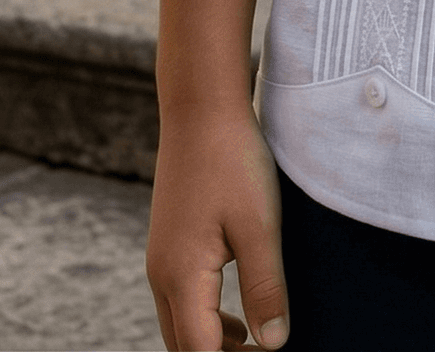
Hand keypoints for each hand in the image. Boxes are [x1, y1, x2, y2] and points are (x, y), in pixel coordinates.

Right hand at [147, 104, 289, 351]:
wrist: (201, 106)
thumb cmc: (233, 160)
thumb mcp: (259, 225)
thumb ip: (265, 288)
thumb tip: (273, 345)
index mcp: (182, 277)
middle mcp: (162, 276)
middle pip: (184, 347)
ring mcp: (161, 260)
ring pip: (180, 327)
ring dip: (212, 345)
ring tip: (256, 343)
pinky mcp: (169, 245)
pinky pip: (181, 302)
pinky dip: (206, 321)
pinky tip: (238, 314)